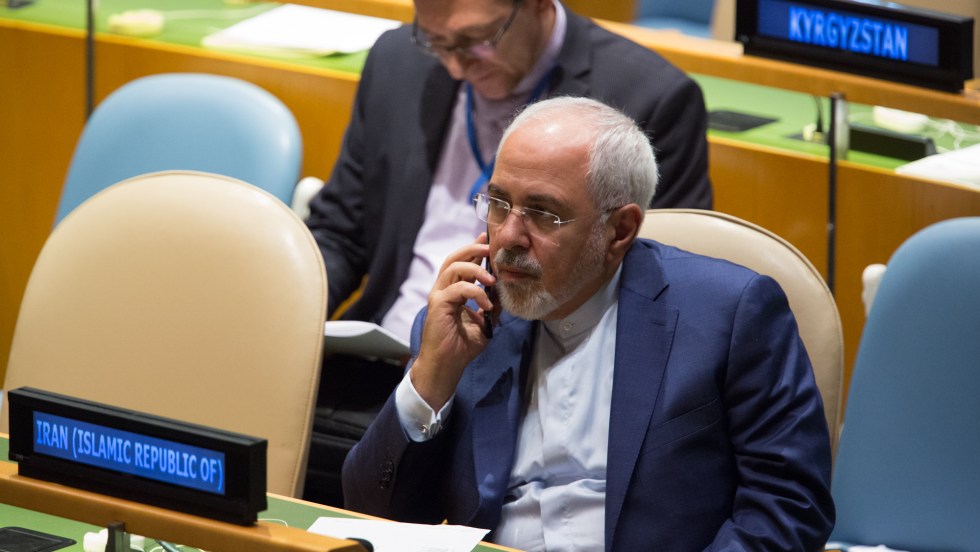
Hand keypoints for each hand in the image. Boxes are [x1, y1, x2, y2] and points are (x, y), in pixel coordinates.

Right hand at [411, 234, 495, 410]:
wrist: (447, 365)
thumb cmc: (462, 347)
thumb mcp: (485, 323)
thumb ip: (492, 307)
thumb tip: (504, 293)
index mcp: (453, 291)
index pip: (463, 263)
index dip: (475, 249)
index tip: (488, 239)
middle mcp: (444, 289)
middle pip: (455, 258)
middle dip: (473, 249)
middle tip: (490, 248)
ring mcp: (439, 295)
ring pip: (454, 268)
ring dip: (476, 269)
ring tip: (492, 280)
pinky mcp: (439, 304)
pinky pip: (458, 288)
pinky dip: (475, 292)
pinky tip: (486, 305)